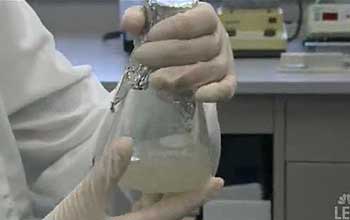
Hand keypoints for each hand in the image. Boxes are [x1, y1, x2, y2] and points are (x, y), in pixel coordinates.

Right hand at [44, 137, 223, 219]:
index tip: (218, 182)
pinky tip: (146, 182)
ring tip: (177, 170)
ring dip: (168, 191)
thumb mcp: (86, 200)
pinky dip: (149, 195)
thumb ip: (107, 172)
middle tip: (199, 169)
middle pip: (171, 209)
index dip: (198, 195)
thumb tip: (127, 141)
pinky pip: (143, 210)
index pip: (176, 209)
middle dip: (187, 190)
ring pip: (157, 209)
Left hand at [122, 2, 236, 101]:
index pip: (194, 21)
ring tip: (155, 81)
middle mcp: (219, 38)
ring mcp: (225, 62)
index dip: (171, 29)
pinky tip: (197, 96)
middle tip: (141, 59)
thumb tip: (130, 23)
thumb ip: (140, 18)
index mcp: (205, 17)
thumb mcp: (154, 22)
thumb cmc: (170, 36)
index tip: (148, 37)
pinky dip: (214, 93)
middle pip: (200, 47)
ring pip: (209, 70)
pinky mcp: (227, 82)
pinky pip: (227, 88)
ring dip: (182, 77)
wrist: (187, 54)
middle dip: (168, 54)